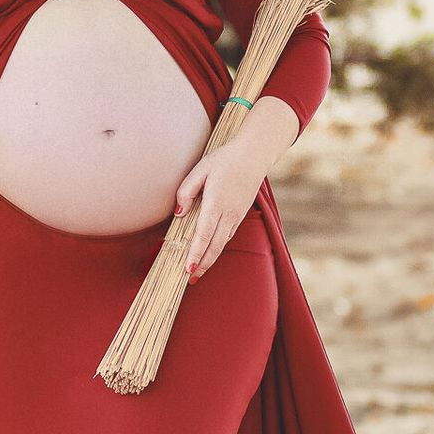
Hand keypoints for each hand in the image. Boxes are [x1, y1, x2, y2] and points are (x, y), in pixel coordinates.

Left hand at [173, 135, 269, 281]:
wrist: (253, 155)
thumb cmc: (225, 160)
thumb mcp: (200, 170)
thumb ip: (186, 191)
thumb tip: (179, 213)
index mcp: (216, 204)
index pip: (204, 235)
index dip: (196, 254)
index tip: (189, 269)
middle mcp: (228, 213)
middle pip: (215, 246)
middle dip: (203, 264)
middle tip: (191, 278)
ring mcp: (237, 215)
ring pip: (222, 243)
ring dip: (211, 258)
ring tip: (199, 270)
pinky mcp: (241, 214)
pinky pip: (228, 235)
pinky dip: (218, 246)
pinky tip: (211, 250)